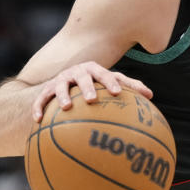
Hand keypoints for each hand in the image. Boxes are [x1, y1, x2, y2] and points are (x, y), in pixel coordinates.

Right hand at [31, 61, 151, 121]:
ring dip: (63, 96)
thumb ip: (129, 86)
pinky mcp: (47, 90)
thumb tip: (151, 96)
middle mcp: (77, 72)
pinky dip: (38, 107)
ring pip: (60, 87)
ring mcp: (61, 80)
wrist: (66, 81)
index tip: (117, 93)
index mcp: (95, 70)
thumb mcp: (111, 82)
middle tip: (92, 100)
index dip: (111, 82)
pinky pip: (41, 99)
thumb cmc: (96, 83)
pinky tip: (37, 120)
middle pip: (83, 78)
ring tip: (67, 107)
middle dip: (87, 87)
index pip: (105, 74)